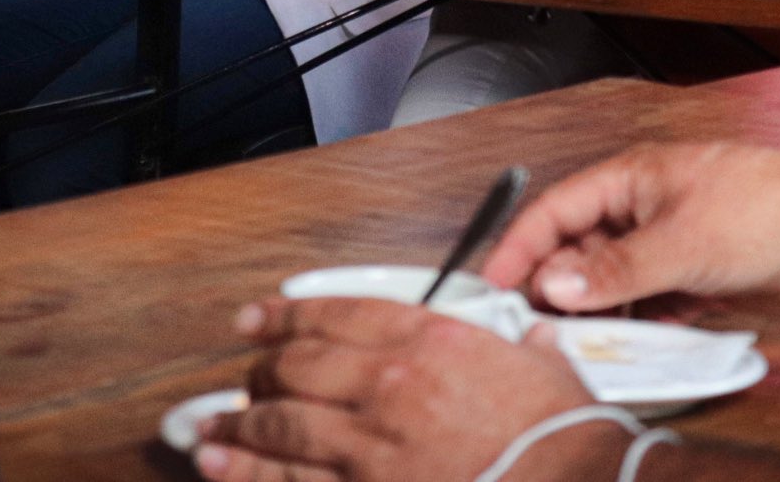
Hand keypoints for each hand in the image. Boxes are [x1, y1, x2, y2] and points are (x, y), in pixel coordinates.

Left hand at [195, 298, 616, 481]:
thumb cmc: (568, 438)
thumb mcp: (546, 368)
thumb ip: (518, 348)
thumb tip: (527, 343)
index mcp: (431, 341)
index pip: (338, 314)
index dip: (286, 315)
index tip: (257, 319)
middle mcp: (391, 386)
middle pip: (298, 367)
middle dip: (262, 371)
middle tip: (246, 375)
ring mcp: (373, 449)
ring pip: (281, 425)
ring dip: (239, 425)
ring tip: (210, 427)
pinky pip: (293, 481)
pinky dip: (251, 473)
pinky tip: (223, 466)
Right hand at [479, 143, 779, 313]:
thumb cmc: (768, 208)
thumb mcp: (679, 244)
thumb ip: (613, 269)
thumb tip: (553, 284)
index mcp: (631, 176)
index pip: (555, 208)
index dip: (520, 246)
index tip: (494, 284)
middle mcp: (645, 202)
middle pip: (581, 244)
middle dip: (561, 284)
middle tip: (542, 324)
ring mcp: (671, 233)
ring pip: (615, 273)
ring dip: (602, 304)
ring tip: (591, 338)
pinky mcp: (696, 264)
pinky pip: (650, 292)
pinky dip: (640, 314)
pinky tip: (640, 334)